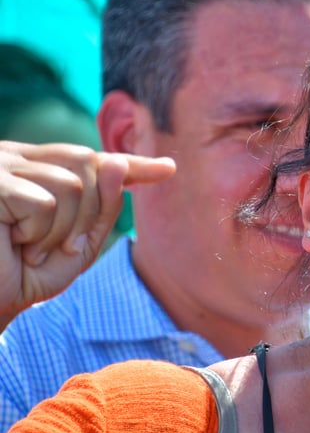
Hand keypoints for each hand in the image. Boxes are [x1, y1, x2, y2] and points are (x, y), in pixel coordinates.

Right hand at [0, 141, 175, 327]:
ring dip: (63, 229)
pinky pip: (45, 203)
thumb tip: (115, 163)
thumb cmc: (27, 273)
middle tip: (63, 247)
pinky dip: (40, 232)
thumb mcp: (80, 242)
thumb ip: (103, 206)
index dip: (131, 164)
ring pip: (71, 185)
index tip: (169, 169)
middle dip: (89, 211)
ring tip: (31, 248)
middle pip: (88, 165)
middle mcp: (19, 159)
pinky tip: (14, 244)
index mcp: (38, 168)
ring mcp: (2, 167)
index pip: (92, 159)